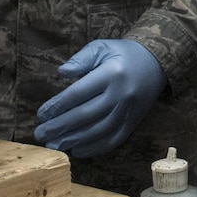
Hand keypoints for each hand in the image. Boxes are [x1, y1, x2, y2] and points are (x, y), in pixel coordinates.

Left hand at [34, 39, 165, 157]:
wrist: (156, 64)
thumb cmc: (123, 54)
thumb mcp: (102, 46)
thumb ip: (81, 58)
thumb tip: (61, 72)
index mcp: (111, 73)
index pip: (79, 93)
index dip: (58, 105)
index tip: (41, 114)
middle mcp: (121, 95)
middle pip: (85, 115)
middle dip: (60, 126)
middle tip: (40, 134)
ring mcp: (128, 111)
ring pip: (97, 131)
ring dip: (73, 140)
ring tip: (53, 145)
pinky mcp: (133, 123)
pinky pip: (113, 140)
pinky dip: (94, 148)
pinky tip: (76, 150)